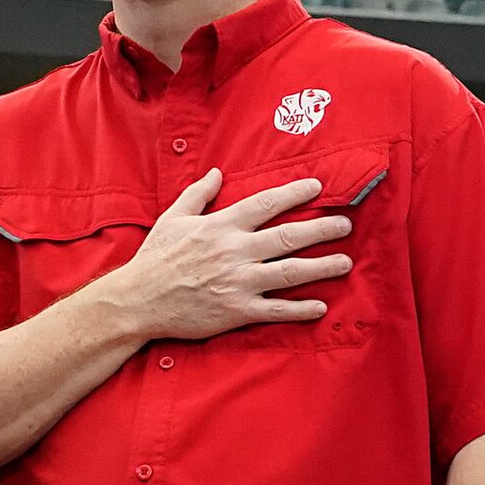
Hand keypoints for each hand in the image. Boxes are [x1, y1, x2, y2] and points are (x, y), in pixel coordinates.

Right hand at [94, 169, 351, 343]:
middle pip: (288, 236)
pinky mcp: (237, 311)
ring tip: (345, 261)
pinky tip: (321, 306)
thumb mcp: (173, 218)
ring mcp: (239, 283)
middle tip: (345, 225)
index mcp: (220, 226)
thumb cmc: (155, 258)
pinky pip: (276, 310)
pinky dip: (300, 309)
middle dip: (322, 229)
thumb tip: (217, 173)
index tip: (317, 187)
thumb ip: (198, 194)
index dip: (294, 193)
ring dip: (322, 266)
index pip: (265, 204)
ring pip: (290, 272)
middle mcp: (235, 252)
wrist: (138, 300)